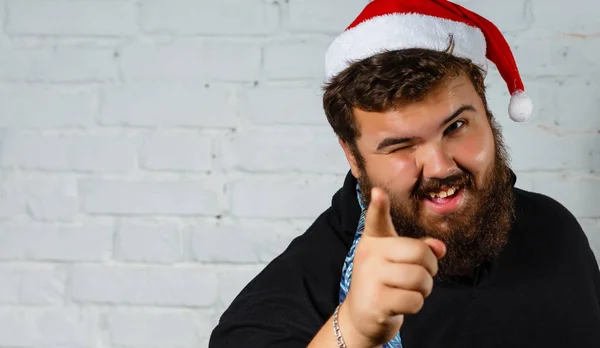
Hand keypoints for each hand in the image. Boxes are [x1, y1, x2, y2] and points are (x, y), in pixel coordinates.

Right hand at [338, 187, 445, 346]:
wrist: (362, 316)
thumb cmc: (385, 282)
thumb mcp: (399, 261)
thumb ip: (421, 249)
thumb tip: (441, 247)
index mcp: (374, 240)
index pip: (376, 220)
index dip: (378, 206)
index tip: (378, 192)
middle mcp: (369, 255)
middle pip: (418, 252)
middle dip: (430, 267)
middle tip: (422, 275)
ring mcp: (370, 278)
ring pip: (419, 278)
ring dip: (424, 289)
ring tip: (410, 291)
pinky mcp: (376, 302)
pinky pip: (414, 300)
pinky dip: (415, 304)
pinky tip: (401, 304)